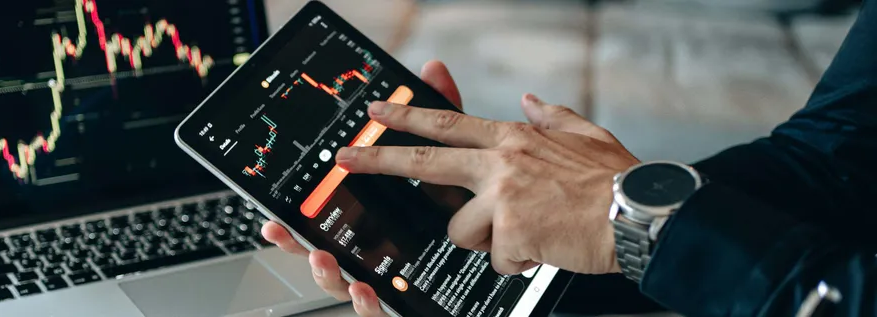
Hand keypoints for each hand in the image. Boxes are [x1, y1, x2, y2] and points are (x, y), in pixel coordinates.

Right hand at [260, 60, 463, 316]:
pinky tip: (364, 290)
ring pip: (346, 287)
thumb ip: (443, 118)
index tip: (273, 213)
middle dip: (298, 243)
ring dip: (327, 274)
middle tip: (283, 229)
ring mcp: (393, 286)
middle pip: (326, 254)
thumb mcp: (460, 161)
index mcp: (380, 225)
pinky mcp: (410, 309)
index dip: (301, 215)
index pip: (333, 219)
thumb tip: (432, 71)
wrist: (511, 273)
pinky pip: (385, 314)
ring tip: (322, 258)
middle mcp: (378, 258)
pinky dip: (368, 305)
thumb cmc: (478, 217)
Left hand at [337, 93, 639, 274]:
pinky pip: (497, 259)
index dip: (408, 116)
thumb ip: (551, 116)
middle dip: (378, 159)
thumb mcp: (585, 134)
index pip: (447, 123)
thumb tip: (529, 100)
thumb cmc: (616, 180)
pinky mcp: (511, 232)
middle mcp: (500, 163)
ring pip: (462, 230)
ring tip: (528, 232)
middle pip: (424, 163)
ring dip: (490, 240)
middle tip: (347, 157)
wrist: (640, 214)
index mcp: (512, 139)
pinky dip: (519, 261)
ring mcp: (502, 198)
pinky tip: (544, 248)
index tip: (378, 111)